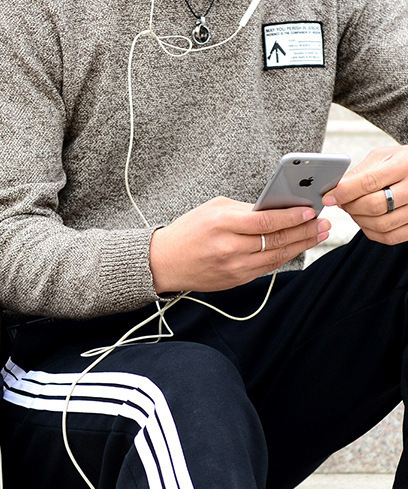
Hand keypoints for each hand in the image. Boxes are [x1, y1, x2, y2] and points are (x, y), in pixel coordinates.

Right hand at [149, 197, 330, 293]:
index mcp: (222, 225)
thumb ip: (244, 210)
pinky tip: (296, 247)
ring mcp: (233, 267)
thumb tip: (277, 208)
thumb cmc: (188, 231)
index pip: (266, 221)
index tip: (311, 210)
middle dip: (304, 230)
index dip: (292, 216)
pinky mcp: (235, 280)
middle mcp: (229, 248)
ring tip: (318, 234)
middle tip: (324, 222)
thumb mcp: (213, 210)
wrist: (164, 263)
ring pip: (276, 256)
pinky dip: (284, 256)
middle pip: (276, 239)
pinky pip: (267, 268)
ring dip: (300, 245)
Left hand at [323, 145, 407, 244]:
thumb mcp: (383, 157)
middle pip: (374, 206)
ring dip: (359, 220)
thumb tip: (336, 189)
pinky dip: (371, 231)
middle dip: (351, 207)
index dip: (344, 192)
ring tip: (354, 210)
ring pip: (380, 224)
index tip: (328, 197)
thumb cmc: (403, 162)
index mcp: (405, 165)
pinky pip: (389, 237)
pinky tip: (367, 220)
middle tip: (342, 203)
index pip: (369, 182)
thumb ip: (360, 172)